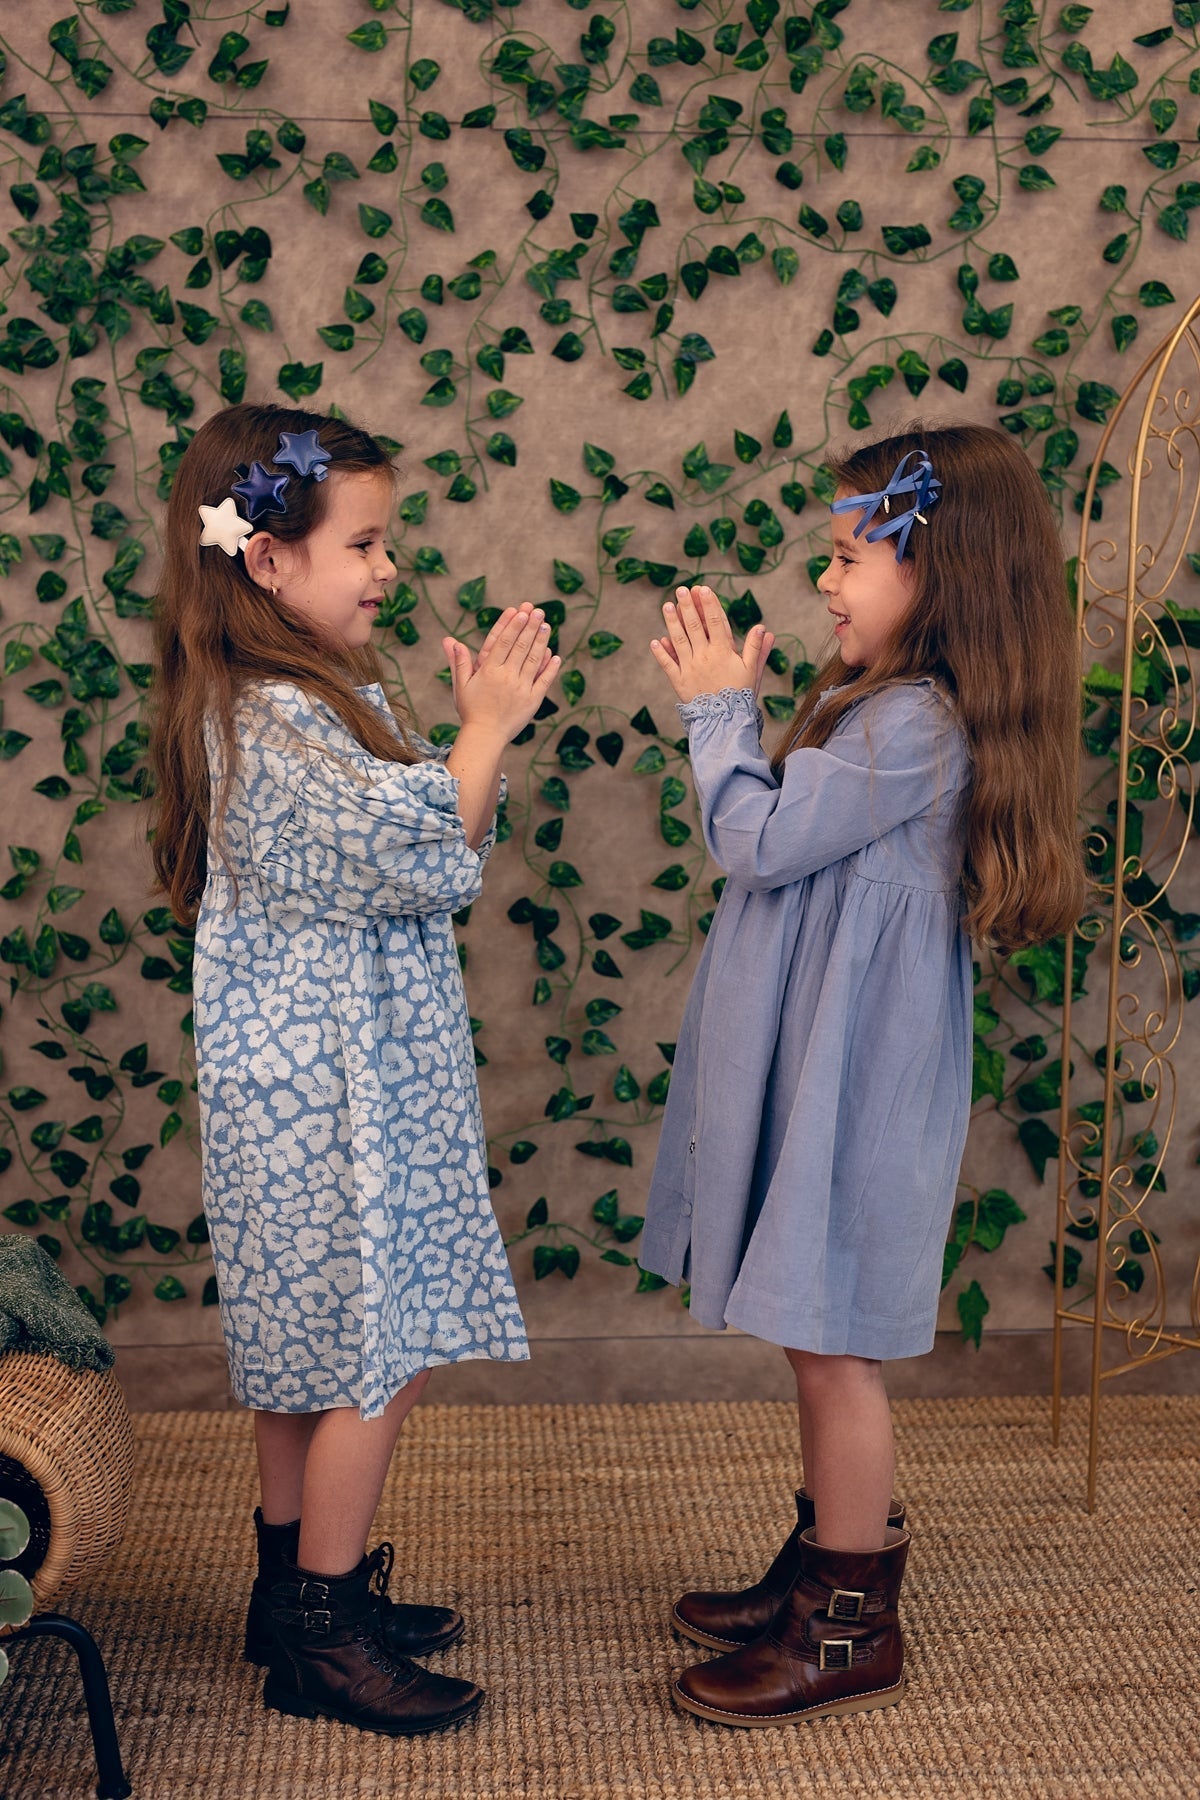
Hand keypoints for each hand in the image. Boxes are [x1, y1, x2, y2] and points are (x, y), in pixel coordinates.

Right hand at [443, 605, 558, 739]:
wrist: (485, 736)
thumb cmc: (471, 710)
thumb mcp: (461, 685)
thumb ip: (458, 662)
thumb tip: (449, 640)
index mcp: (489, 671)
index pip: (503, 643)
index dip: (513, 626)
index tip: (521, 612)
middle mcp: (506, 677)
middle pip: (521, 647)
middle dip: (530, 627)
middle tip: (538, 611)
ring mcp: (521, 689)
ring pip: (534, 660)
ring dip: (541, 641)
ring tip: (546, 625)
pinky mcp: (532, 701)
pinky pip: (544, 681)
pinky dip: (550, 668)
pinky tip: (555, 655)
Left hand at [649, 585, 774, 704]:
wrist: (725, 721)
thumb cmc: (741, 695)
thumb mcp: (752, 671)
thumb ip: (757, 649)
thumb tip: (764, 628)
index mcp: (723, 652)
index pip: (716, 622)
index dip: (710, 604)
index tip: (704, 589)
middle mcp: (704, 656)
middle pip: (694, 626)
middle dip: (688, 606)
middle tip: (681, 589)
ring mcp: (689, 668)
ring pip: (679, 640)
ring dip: (672, 622)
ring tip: (666, 606)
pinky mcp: (679, 681)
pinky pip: (668, 664)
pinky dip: (661, 653)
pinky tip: (656, 641)